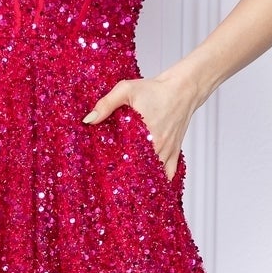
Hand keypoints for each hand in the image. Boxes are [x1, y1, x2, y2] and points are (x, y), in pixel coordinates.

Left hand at [81, 69, 198, 180]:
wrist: (182, 89)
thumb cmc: (155, 89)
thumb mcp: (126, 90)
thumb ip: (106, 104)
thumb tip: (89, 120)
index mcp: (145, 134)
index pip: (127, 161)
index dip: (115, 168)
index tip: (106, 172)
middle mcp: (159, 146)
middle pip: (140, 171)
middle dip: (127, 175)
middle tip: (113, 179)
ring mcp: (168, 151)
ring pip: (154, 174)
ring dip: (142, 177)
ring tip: (128, 183)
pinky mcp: (175, 151)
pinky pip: (169, 173)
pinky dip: (160, 178)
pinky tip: (149, 179)